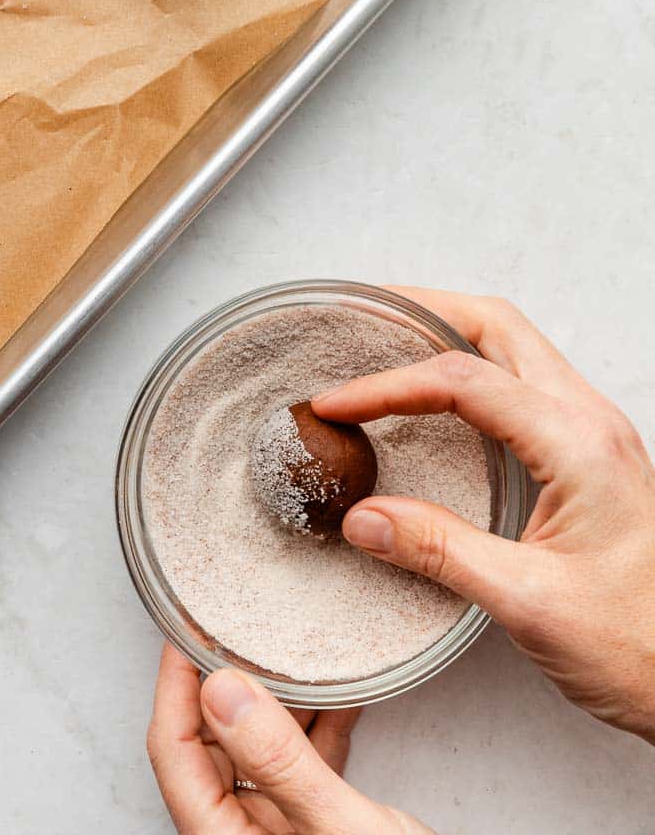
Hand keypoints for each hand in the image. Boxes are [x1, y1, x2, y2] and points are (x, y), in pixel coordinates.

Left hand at [147, 643, 433, 831]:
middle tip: (238, 627)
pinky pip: (303, 768)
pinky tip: (340, 693)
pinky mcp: (317, 831)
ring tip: (290, 650)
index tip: (187, 629)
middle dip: (225, 683)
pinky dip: (318, 727)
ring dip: (278, 700)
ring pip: (257, 753)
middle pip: (210, 747)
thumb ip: (280, 762)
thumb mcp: (339, 829)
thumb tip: (222, 690)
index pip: (174, 751)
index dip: (174, 684)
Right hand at [313, 289, 654, 742]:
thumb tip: (362, 516)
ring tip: (388, 350)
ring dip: (449, 337)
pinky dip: (471, 372)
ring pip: (514, 348)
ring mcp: (594, 435)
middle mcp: (590, 421)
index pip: (464, 379)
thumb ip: (440, 551)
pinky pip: (524, 385)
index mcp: (578, 443)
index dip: (389, 384)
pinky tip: (438, 402)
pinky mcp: (590, 458)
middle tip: (362, 322)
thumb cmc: (639, 646)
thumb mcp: (529, 604)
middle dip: (424, 313)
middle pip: (497, 327)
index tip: (335, 404)